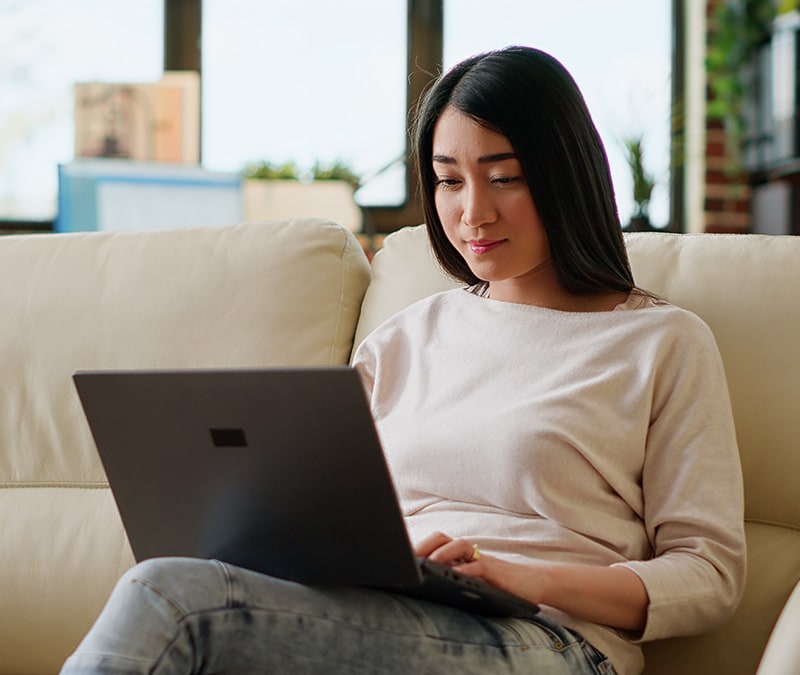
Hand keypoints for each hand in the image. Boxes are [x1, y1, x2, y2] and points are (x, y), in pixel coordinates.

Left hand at [414, 531, 544, 605]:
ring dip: (442, 553)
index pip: (436, 542)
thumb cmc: (500, 584)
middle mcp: (469, 553)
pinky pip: (478, 567)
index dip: (418, 545)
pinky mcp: (495, 570)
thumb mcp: (473, 581)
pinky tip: (454, 577)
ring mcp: (482, 559)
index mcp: (461, 555)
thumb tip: (426, 586)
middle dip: (425, 545)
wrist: (534, 583)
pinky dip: (465, 571)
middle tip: (409, 558)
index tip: (400, 555)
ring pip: (458, 546)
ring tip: (428, 563)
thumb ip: (455, 578)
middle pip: (442, 538)